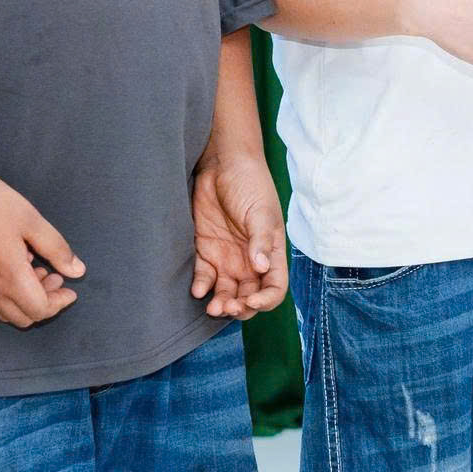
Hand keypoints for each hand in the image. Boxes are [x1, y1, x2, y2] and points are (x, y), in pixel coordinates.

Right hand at [0, 164, 86, 327]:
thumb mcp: (32, 221)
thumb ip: (57, 249)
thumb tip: (78, 271)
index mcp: (11, 277)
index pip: (40, 309)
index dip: (60, 302)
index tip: (71, 287)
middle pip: (24, 318)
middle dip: (46, 303)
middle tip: (56, 276)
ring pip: (6, 314)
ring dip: (27, 301)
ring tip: (37, 270)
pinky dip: (10, 297)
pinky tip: (16, 267)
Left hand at [189, 147, 288, 319]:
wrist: (222, 163)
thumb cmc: (250, 183)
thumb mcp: (260, 211)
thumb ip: (260, 240)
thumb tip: (261, 267)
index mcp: (270, 253)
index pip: (274, 288)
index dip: (265, 301)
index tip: (250, 300)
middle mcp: (250, 261)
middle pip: (249, 297)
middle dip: (241, 308)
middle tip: (228, 306)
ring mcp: (228, 258)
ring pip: (227, 293)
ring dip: (221, 304)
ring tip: (212, 307)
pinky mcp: (207, 251)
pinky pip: (205, 278)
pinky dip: (202, 288)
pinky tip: (198, 290)